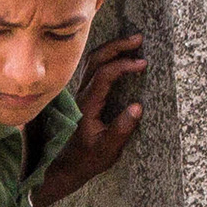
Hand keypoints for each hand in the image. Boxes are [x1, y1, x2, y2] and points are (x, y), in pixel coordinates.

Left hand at [34, 32, 147, 204]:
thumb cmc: (86, 160)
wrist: (64, 168)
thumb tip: (137, 106)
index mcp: (87, 106)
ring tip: (133, 43)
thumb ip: (121, 130)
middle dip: (116, 46)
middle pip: (95, 60)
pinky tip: (121, 55)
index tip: (143, 64)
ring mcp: (80, 94)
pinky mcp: (84, 96)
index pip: (104, 75)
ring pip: (92, 62)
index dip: (123, 66)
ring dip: (112, 49)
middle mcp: (81, 95)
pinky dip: (107, 57)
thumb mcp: (107, 151)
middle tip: (138, 39)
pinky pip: (93, 69)